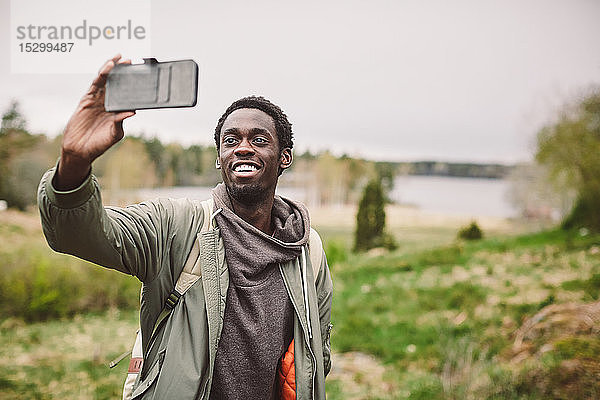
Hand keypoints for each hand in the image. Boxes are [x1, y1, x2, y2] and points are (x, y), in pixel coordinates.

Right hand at [55, 55, 135, 189]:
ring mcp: (97, 100)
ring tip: (120, 58)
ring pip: (105, 80)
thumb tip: (132, 111)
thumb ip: (120, 122)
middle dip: (123, 72)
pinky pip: (95, 84)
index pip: (126, 94)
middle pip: (116, 84)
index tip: (140, 75)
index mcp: (117, 111)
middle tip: (131, 60)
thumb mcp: (114, 134)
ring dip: (112, 68)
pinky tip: (108, 67)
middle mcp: (107, 103)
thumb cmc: (99, 144)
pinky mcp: (86, 99)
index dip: (132, 84)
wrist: (79, 150)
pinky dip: (102, 74)